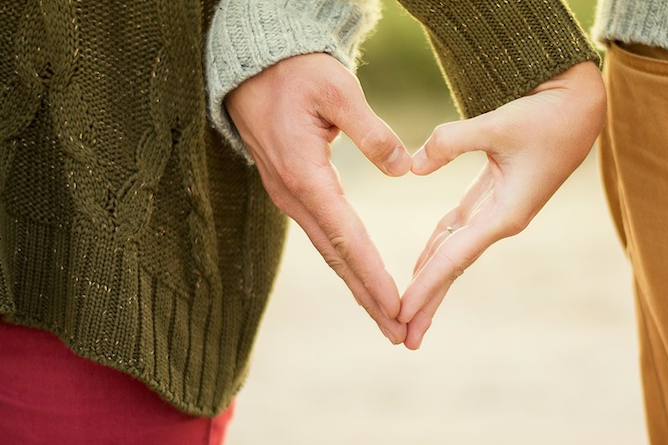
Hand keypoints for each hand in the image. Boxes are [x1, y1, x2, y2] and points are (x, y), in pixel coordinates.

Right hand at [225, 53, 411, 343]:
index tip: (397, 306)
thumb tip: (403, 169)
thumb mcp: (337, 90)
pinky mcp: (293, 191)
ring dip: (358, 286)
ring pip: (329, 251)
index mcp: (305, 175)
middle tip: (399, 332)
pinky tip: (362, 278)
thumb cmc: (296, 73)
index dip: (373, 275)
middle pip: (337, 258)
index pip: (346, 237)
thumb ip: (371, 131)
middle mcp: (294, 195)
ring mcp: (290, 196)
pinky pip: (323, 236)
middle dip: (368, 297)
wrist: (253, 67)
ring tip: (386, 317)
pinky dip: (346, 262)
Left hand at [398, 61, 606, 348]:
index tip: (401, 313)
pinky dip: (437, 248)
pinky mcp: (493, 197)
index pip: (455, 257)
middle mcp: (501, 220)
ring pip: (454, 252)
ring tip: (408, 312)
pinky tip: (421, 264)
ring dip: (431, 280)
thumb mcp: (498, 124)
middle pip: (454, 267)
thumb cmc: (546, 116)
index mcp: (506, 214)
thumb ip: (451, 142)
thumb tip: (412, 167)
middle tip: (402, 337)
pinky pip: (458, 230)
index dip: (426, 286)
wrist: (579, 107)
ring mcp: (497, 211)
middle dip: (428, 301)